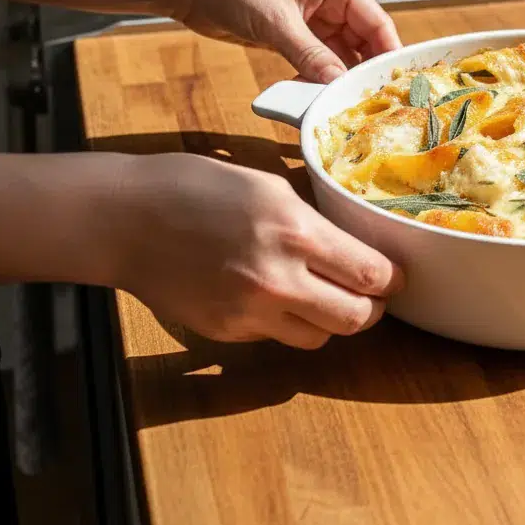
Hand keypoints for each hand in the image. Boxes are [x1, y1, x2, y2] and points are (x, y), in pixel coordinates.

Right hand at [110, 153, 403, 347]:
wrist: (126, 219)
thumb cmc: (197, 185)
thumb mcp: (268, 186)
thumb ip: (310, 220)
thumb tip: (346, 242)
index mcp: (296, 232)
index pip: (369, 274)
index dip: (392, 279)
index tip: (397, 275)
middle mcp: (279, 280)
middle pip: (355, 319)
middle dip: (371, 308)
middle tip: (371, 295)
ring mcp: (250, 312)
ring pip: (319, 339)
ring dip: (331, 321)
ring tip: (326, 297)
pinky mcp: (225, 332)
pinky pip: (276, 338)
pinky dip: (287, 324)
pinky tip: (276, 298)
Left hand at [171, 0, 400, 82]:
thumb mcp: (276, 23)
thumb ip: (310, 55)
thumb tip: (339, 85)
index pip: (378, 22)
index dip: (390, 53)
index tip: (396, 85)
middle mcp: (332, 2)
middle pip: (364, 42)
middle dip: (364, 71)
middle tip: (370, 104)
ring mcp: (315, 21)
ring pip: (341, 56)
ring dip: (339, 79)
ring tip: (340, 105)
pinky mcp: (296, 36)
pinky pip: (318, 62)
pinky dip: (318, 79)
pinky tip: (312, 96)